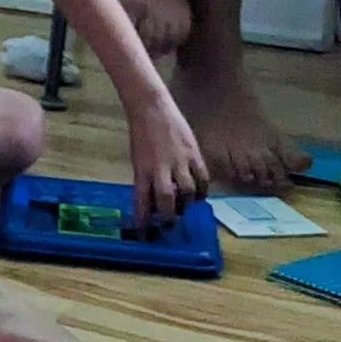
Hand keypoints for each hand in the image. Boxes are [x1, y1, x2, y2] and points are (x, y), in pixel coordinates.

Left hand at [127, 95, 210, 224]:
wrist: (152, 107)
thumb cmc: (142, 133)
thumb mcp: (138, 158)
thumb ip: (146, 179)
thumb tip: (153, 201)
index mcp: (142, 169)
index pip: (142, 201)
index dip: (143, 220)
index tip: (144, 234)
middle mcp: (161, 167)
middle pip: (167, 200)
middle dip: (168, 218)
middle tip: (168, 225)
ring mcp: (180, 160)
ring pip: (188, 192)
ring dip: (187, 205)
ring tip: (183, 208)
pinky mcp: (195, 153)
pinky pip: (203, 179)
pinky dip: (202, 191)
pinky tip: (198, 196)